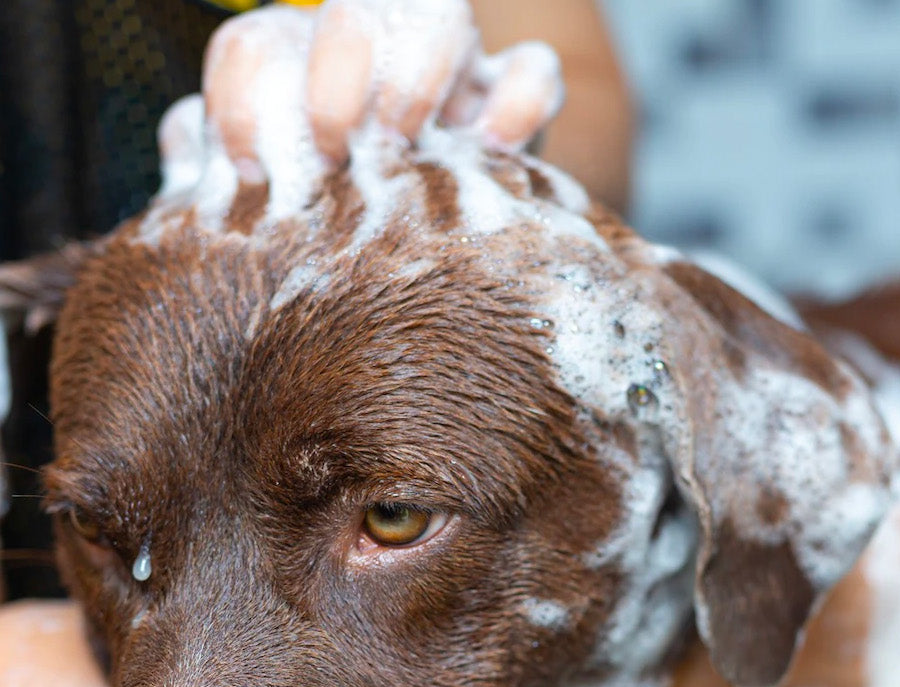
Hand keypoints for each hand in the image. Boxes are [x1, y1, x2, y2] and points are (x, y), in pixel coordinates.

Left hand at [165, 0, 564, 190]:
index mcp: (296, 61)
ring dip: (415, 78)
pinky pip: (535, 73)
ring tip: (405, 146)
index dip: (241, 99)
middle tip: (335, 154)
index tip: (249, 173)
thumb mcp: (269, 197)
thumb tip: (185, 141)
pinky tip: (493, 151)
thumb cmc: (328, 226)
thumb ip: (218, 160)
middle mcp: (372, 47)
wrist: (415, 269)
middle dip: (336, 78)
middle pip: (349, 8)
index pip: (254, 46)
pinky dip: (519, 104)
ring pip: (441, 12)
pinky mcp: (513, 102)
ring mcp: (450, 67)